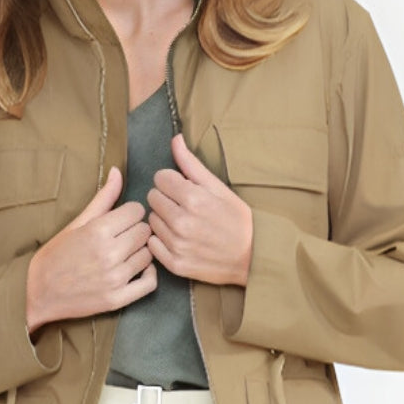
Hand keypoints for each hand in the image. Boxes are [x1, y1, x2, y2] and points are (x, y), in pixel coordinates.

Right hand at [26, 167, 156, 331]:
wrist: (38, 293)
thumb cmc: (55, 255)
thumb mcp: (76, 223)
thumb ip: (102, 198)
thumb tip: (117, 171)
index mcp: (97, 231)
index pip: (136, 211)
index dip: (129, 213)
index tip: (121, 219)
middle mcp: (109, 254)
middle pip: (144, 231)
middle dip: (136, 230)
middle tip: (122, 237)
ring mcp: (114, 278)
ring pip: (149, 255)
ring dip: (140, 252)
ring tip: (125, 254)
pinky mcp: (117, 299)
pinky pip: (150, 283)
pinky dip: (148, 275)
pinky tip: (137, 270)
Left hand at [147, 134, 252, 286]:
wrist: (252, 257)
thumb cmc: (237, 219)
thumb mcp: (218, 187)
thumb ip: (191, 164)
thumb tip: (175, 139)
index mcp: (193, 198)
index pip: (160, 178)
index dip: (172, 181)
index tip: (183, 189)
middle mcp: (181, 222)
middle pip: (152, 197)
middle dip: (166, 198)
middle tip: (184, 206)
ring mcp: (177, 244)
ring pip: (152, 220)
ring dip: (164, 219)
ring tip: (184, 223)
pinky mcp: (175, 263)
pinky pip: (152, 244)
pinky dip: (162, 240)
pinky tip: (179, 239)